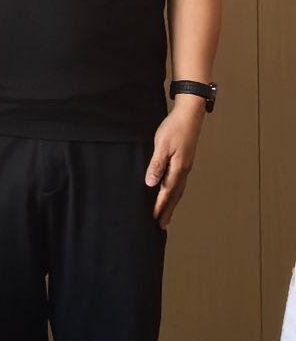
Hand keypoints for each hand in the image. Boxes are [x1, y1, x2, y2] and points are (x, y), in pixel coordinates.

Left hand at [145, 96, 206, 227]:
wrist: (189, 116)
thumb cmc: (174, 129)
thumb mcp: (162, 145)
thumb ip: (157, 164)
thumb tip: (151, 183)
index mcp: (178, 168)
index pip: (167, 191)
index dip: (160, 205)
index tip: (153, 218)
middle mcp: (184, 170)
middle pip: (175, 195)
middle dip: (168, 210)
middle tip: (161, 224)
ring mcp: (185, 167)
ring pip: (178, 190)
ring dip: (172, 203)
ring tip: (166, 214)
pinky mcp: (184, 162)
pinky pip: (179, 182)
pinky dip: (174, 192)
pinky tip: (170, 193)